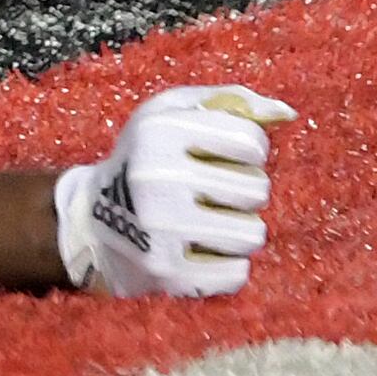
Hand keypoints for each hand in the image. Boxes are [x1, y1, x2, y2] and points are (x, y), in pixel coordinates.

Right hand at [55, 85, 294, 296]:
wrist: (89, 222)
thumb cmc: (144, 160)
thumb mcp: (170, 114)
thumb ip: (230, 102)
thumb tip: (287, 114)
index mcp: (159, 132)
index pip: (251, 140)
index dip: (247, 149)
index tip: (222, 156)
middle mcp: (158, 178)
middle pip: (257, 189)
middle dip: (243, 192)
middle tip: (212, 193)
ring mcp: (161, 229)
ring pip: (252, 234)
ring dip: (237, 230)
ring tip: (207, 223)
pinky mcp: (167, 272)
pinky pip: (237, 274)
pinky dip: (226, 265)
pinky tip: (200, 251)